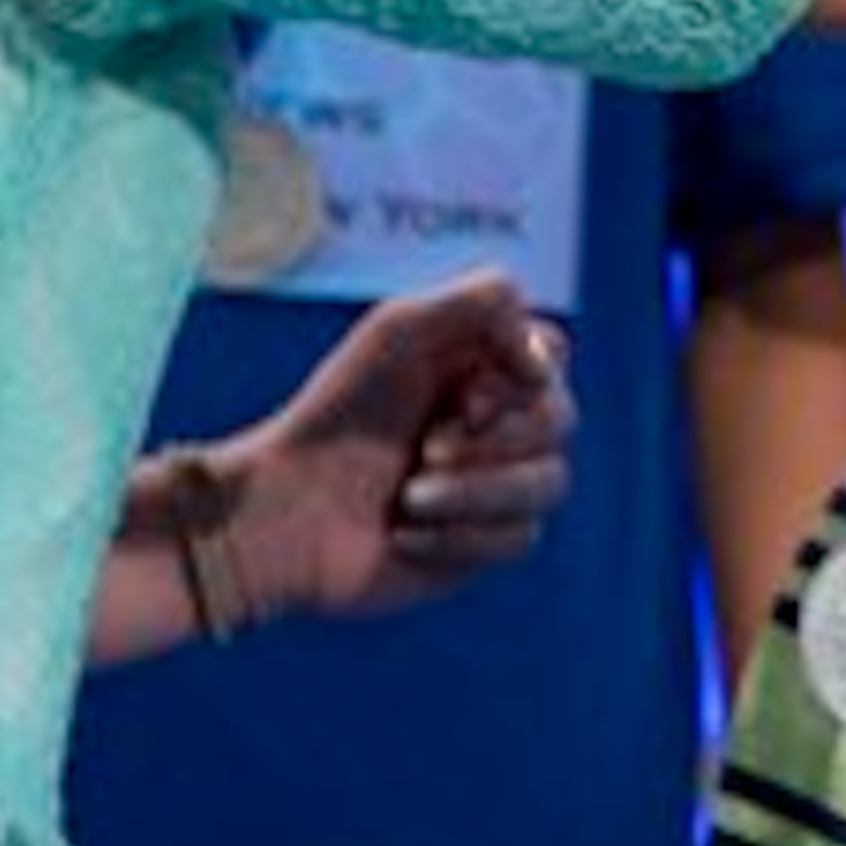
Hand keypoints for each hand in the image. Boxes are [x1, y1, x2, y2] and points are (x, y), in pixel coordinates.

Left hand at [211, 269, 571, 624]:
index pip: (549, 354)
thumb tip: (549, 354)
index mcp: (480, 365)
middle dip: (494, 439)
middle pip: (561, 419)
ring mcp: (494, 485)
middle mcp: (496, 422)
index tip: (466, 390)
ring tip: (410, 496)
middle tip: (427, 447)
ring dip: (473, 491)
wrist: (285, 514)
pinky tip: (403, 534)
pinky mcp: (483, 544)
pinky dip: (456, 535)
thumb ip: (485, 301)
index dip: (522, 372)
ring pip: (549, 483)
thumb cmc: (336, 412)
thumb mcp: (398, 329)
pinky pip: (519, 538)